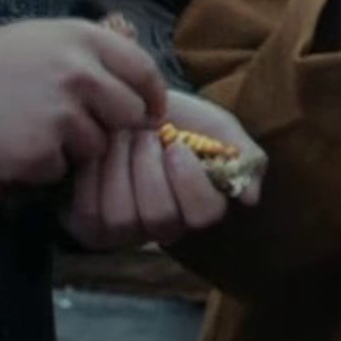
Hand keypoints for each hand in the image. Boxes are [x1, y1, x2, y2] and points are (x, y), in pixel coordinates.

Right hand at [0, 19, 163, 185]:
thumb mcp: (46, 37)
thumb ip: (92, 54)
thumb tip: (138, 85)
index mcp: (85, 40)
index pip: (145, 71)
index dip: (151, 97)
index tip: (148, 113)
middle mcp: (80, 74)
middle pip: (130, 115)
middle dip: (113, 127)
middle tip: (82, 129)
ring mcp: (60, 115)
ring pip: (96, 148)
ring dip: (72, 149)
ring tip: (33, 131)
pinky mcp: (37, 152)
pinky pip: (60, 171)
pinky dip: (41, 167)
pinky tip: (14, 148)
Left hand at [61, 91, 252, 249]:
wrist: (127, 108)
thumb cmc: (178, 120)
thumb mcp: (218, 128)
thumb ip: (244, 156)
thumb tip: (250, 198)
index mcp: (200, 206)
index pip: (204, 214)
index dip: (189, 181)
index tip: (176, 144)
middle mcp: (165, 228)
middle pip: (160, 217)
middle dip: (148, 166)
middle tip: (144, 135)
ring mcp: (126, 232)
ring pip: (122, 217)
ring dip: (119, 167)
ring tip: (121, 139)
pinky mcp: (91, 227)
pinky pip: (91, 211)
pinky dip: (93, 175)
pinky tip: (98, 154)